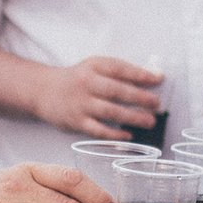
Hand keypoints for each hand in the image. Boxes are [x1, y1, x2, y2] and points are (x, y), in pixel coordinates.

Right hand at [33, 56, 162, 139]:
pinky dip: (115, 134)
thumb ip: (121, 71)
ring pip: (110, 112)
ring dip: (132, 117)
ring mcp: (81, 104)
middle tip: (156, 104)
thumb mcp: (95, 67)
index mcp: (93, 66)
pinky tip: (129, 135)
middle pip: (116, 91)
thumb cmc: (77, 79)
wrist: (43, 90)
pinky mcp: (76, 121)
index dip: (140, 74)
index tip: (158, 79)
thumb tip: (153, 75)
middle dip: (139, 98)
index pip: (119, 69)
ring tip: (149, 121)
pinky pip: (98, 130)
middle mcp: (86, 83)